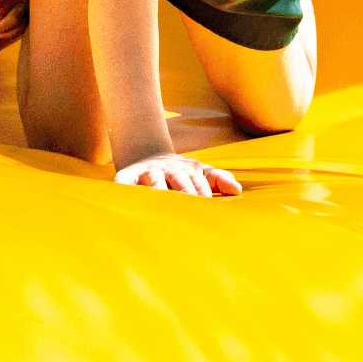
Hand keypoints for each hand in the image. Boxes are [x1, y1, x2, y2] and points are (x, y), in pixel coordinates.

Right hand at [115, 151, 241, 198]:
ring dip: (159, 190)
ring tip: (163, 204)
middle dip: (185, 192)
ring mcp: (148, 173)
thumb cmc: (178, 173)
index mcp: (188, 170)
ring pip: (155, 181)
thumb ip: (218, 179)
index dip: (202, 193)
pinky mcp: (127, 176)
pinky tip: (127, 199)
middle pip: (179, 180)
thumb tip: (237, 190)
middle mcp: (168, 170)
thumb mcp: (199, 172)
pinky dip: (125, 189)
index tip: (207, 206)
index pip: (198, 182)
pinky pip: (124, 183)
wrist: (146, 153)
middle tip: (190, 208)